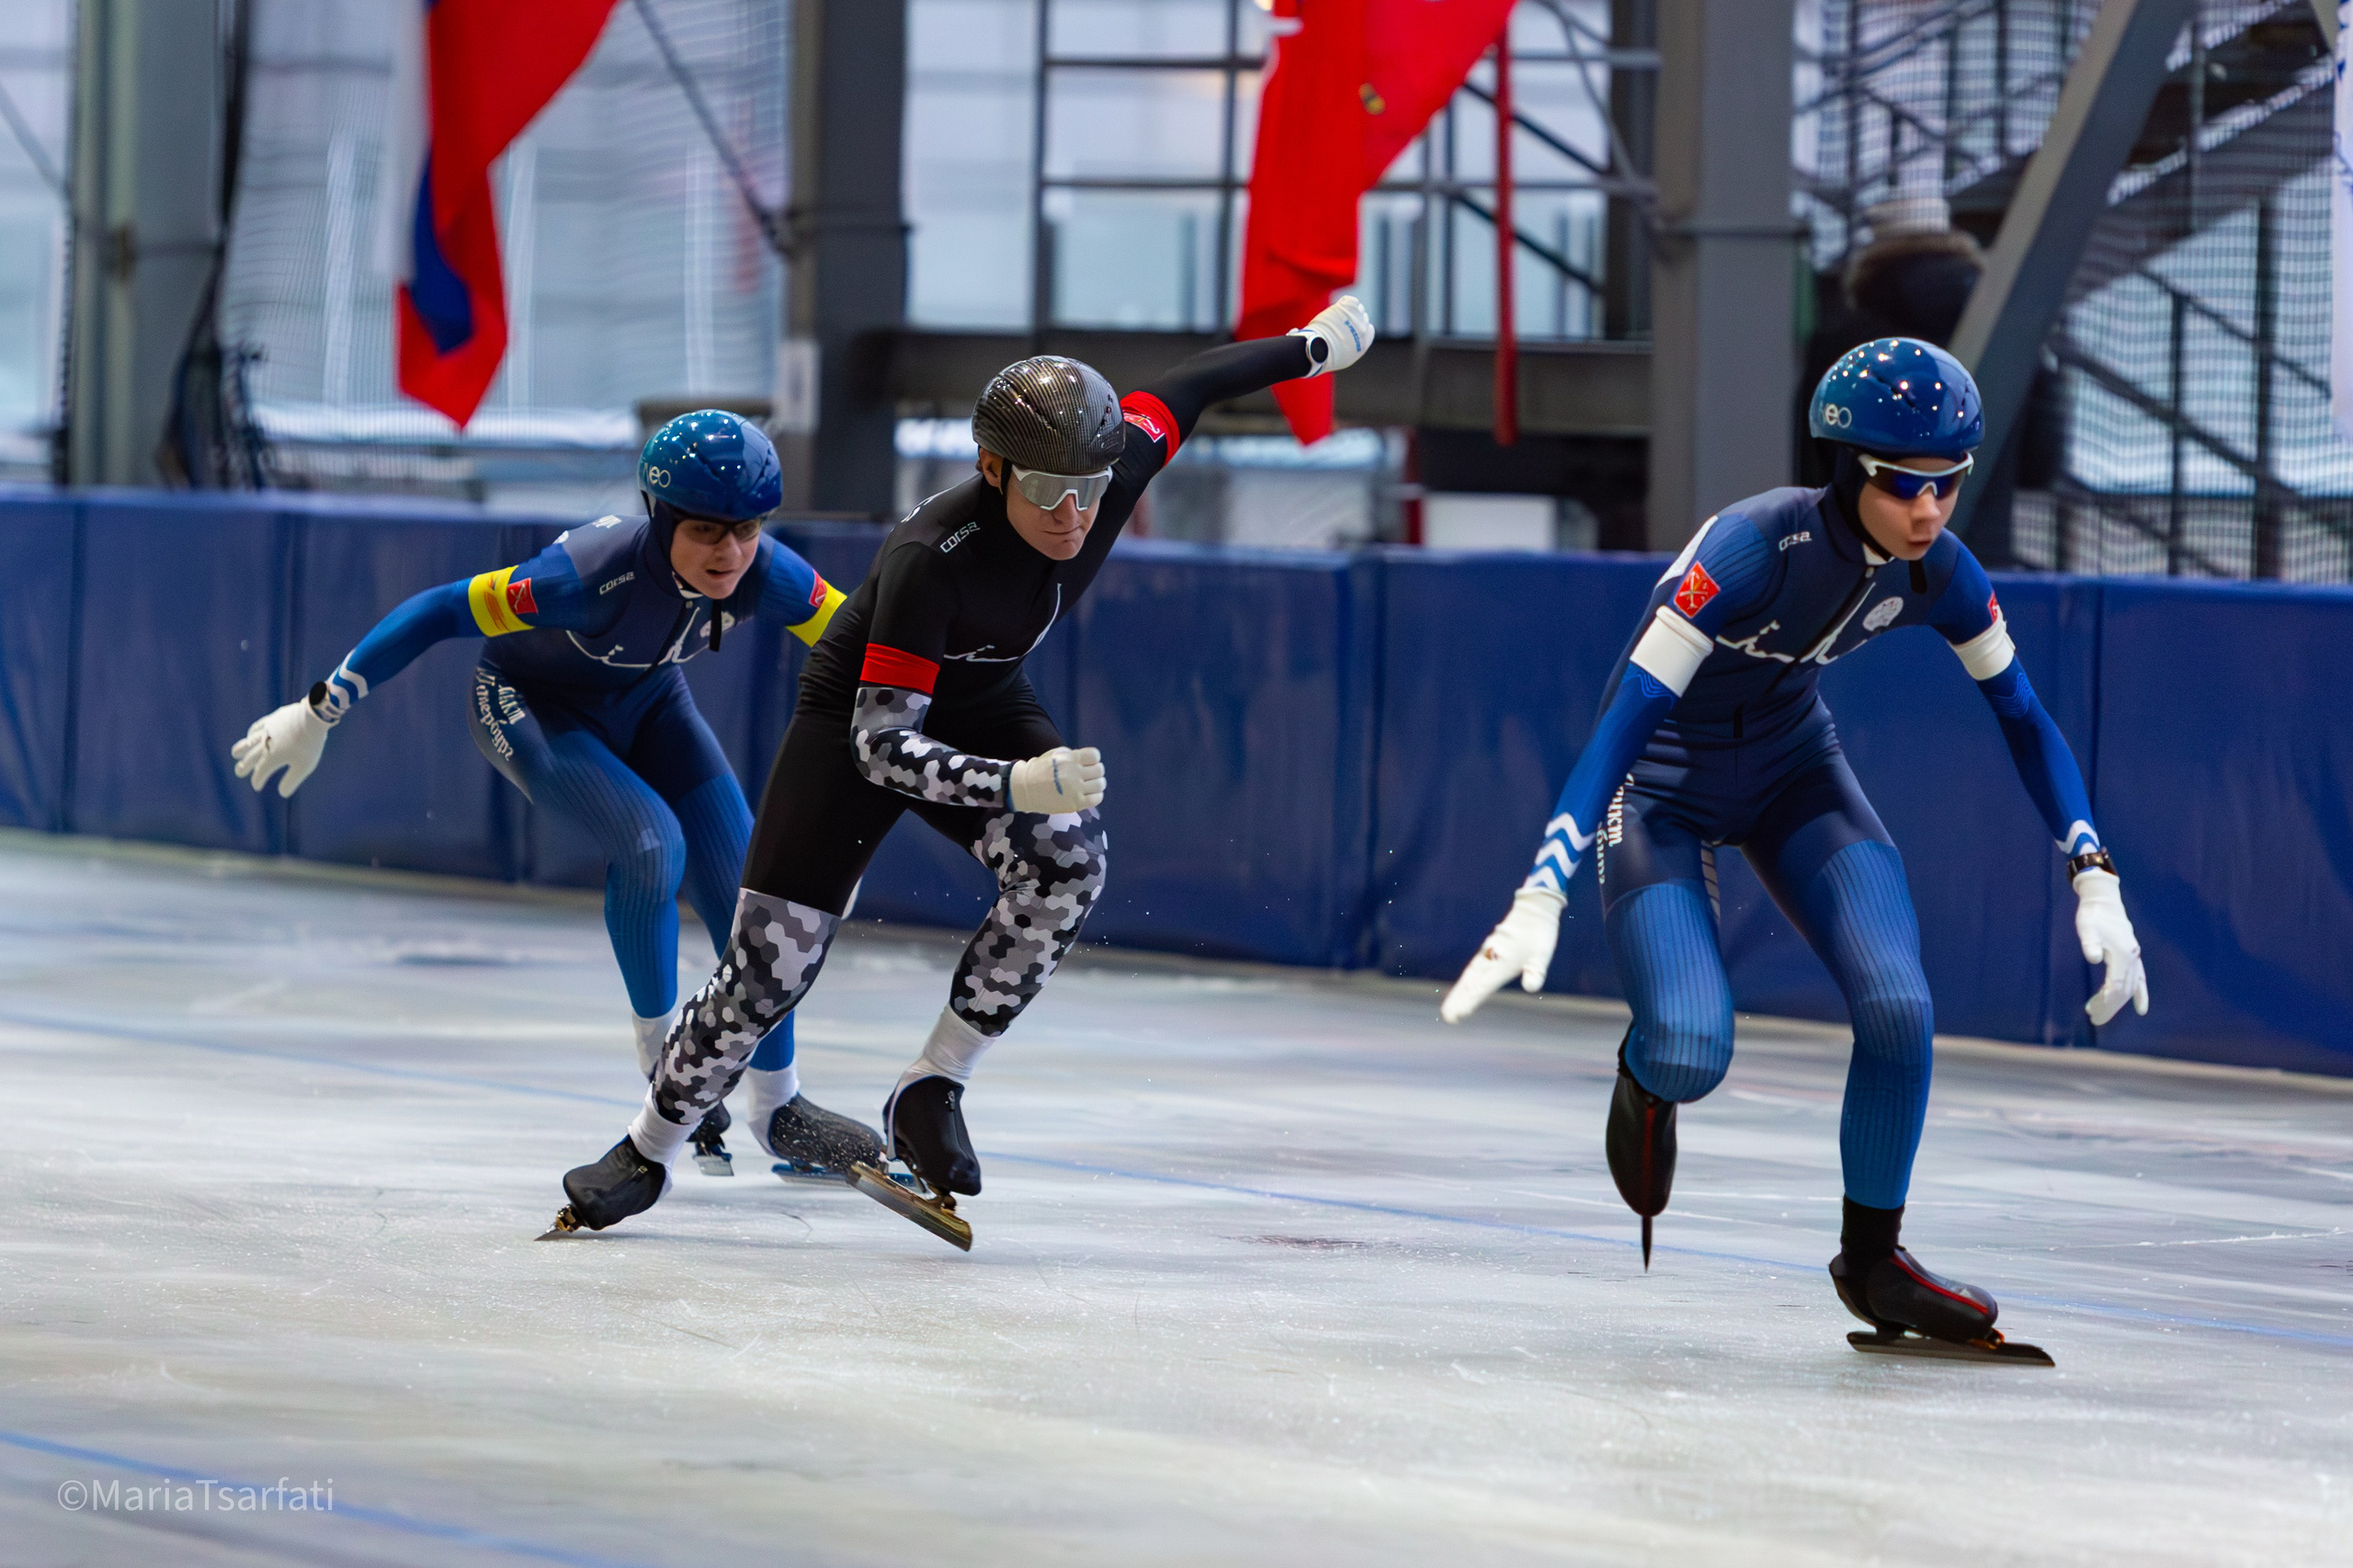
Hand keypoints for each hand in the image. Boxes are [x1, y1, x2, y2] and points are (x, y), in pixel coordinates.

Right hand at [231, 697, 331, 796]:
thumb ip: (292, 780)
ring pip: (249, 742)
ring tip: (236, 754)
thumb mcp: (304, 766)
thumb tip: (283, 793)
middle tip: (239, 772)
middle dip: (244, 767)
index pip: (260, 773)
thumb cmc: (309, 744)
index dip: (257, 781)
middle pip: (250, 758)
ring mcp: (266, 731)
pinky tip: (250, 735)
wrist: (312, 718)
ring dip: (242, 749)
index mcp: (272, 758)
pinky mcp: (271, 720)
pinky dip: (251, 733)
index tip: (257, 787)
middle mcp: (265, 745)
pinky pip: (256, 727)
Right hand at [1008, 746, 1105, 814]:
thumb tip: (1087, 760)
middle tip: (1087, 776)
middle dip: (1095, 771)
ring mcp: (1076, 789)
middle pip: (1099, 770)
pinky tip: (1088, 794)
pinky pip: (1097, 798)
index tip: (1087, 763)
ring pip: (1101, 784)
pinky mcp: (1076, 803)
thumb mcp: (1055, 754)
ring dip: (1097, 783)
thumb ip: (1072, 755)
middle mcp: (1074, 773)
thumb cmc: (1040, 770)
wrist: (1025, 789)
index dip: (1093, 759)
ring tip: (1088, 785)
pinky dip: (1096, 795)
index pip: (1094, 755)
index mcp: (1070, 759)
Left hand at [1290, 295, 1373, 376]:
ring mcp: (1355, 317)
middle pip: (1363, 318)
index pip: (1369, 329)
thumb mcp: (1347, 357)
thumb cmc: (1329, 356)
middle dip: (1355, 320)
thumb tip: (1353, 340)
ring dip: (1351, 311)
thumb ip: (1355, 346)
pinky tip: (1339, 308)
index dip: (1361, 328)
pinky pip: (1351, 301)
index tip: (1352, 329)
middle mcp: (1363, 328)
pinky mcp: (1345, 308)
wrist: (1319, 348)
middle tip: (1342, 323)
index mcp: (1365, 341)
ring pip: (1358, 309)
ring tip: (1339, 316)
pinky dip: (1347, 302)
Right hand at [1440, 886, 1565, 1022]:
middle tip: (1448, 1016)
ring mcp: (1488, 953)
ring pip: (1469, 976)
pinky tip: (1464, 986)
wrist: (1534, 909)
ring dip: (1460, 992)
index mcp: (1502, 963)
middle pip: (1470, 983)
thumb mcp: (1542, 955)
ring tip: (1450, 1007)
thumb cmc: (1540, 935)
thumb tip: (1531, 988)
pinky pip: (1474, 968)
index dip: (1469, 1001)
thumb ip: (1536, 972)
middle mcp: (1491, 959)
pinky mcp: (1489, 950)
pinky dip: (1466, 980)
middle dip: (1458, 1000)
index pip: (1481, 987)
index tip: (1457, 1015)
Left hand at [2073, 868, 2147, 1024]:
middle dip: (2109, 1007)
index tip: (2093, 1012)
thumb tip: (2093, 958)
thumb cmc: (2092, 916)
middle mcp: (2132, 957)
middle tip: (2093, 1019)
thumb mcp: (2086, 928)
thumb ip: (2089, 943)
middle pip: (2124, 990)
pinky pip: (2140, 980)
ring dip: (2116, 1003)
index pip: (2116, 984)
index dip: (2106, 1000)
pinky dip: (2140, 995)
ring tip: (2097, 1014)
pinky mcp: (2133, 957)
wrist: (2104, 902)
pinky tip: (2141, 1010)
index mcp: (2122, 953)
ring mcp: (2135, 958)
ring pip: (2129, 987)